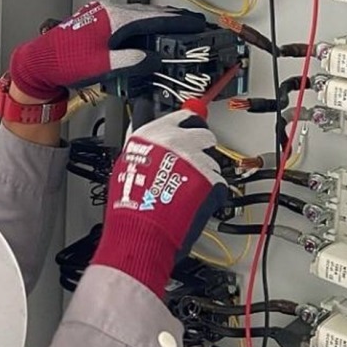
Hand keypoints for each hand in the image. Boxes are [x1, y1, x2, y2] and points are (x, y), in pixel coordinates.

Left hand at [9, 1, 205, 99]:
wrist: (39, 61)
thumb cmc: (64, 62)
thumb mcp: (103, 66)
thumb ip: (130, 62)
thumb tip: (152, 60)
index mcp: (113, 19)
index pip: (153, 18)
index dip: (176, 22)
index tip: (193, 24)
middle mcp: (108, 12)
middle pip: (147, 13)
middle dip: (170, 19)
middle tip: (189, 23)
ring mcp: (101, 14)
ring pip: (136, 14)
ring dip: (155, 21)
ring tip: (172, 26)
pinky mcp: (96, 20)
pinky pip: (126, 18)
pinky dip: (140, 24)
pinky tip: (144, 31)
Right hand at [91, 110, 226, 297]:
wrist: (140, 230)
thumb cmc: (129, 204)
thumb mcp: (127, 164)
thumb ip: (146, 146)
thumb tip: (155, 139)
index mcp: (153, 134)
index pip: (182, 116)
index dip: (189, 122)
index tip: (193, 123)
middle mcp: (177, 142)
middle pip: (204, 135)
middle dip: (203, 148)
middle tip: (194, 162)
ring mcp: (195, 160)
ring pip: (213, 160)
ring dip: (206, 173)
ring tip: (187, 191)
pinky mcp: (210, 179)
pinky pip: (219, 182)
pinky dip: (211, 192)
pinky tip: (195, 201)